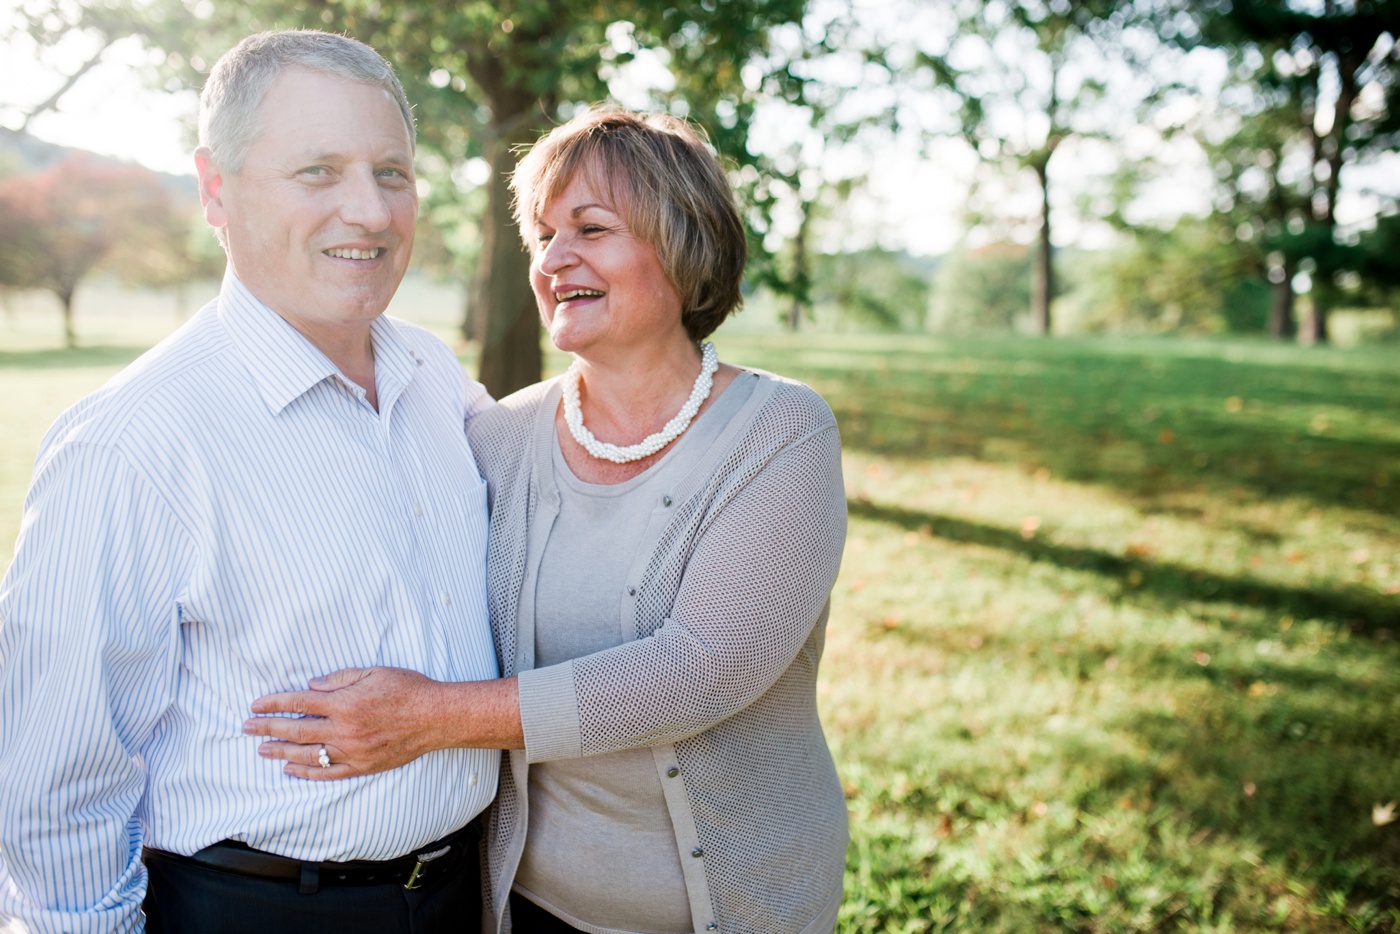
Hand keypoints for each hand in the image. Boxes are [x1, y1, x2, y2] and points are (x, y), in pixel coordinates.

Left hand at [244, 667, 443, 780]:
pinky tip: (291, 770)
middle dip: (267, 728)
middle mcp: (344, 729)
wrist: (435, 717)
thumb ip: (340, 679)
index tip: (255, 705)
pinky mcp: (362, 766)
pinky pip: (328, 773)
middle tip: (247, 728)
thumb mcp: (373, 672)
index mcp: (345, 703)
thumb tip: (311, 685)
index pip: (299, 703)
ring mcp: (352, 751)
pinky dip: (307, 773)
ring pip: (307, 755)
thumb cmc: (407, 689)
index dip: (274, 703)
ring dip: (280, 753)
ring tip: (262, 750)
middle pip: (296, 730)